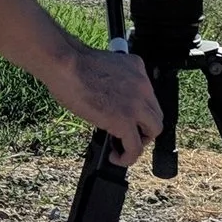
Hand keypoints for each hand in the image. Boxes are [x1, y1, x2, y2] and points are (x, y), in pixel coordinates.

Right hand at [49, 43, 164, 168]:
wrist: (65, 64)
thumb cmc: (72, 63)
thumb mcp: (105, 67)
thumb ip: (115, 83)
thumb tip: (110, 103)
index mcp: (137, 68)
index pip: (149, 97)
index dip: (139, 112)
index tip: (128, 119)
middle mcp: (143, 85)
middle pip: (155, 115)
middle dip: (143, 129)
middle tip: (126, 135)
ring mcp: (136, 104)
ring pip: (153, 131)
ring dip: (139, 142)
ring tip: (122, 148)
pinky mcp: (124, 121)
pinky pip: (135, 147)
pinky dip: (127, 157)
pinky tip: (115, 157)